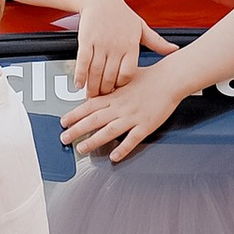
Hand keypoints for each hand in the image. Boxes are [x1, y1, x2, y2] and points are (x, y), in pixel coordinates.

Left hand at [61, 55, 193, 162]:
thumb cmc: (149, 76)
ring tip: (82, 149)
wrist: (170, 78)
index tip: (63, 122)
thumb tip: (98, 94)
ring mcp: (133, 116)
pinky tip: (114, 156)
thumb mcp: (125, 78)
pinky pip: (132, 139)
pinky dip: (122, 148)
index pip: (89, 106)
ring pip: (109, 131)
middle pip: (94, 120)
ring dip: (93, 141)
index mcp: (115, 95)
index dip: (74, 114)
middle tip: (64, 138)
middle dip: (77, 130)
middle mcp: (121, 106)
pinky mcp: (146, 125)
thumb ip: (111, 88)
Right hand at [70, 0, 173, 96]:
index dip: (122, 85)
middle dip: (106, 91)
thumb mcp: (141, 27)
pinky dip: (80, 75)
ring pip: (96, 72)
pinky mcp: (86, 40)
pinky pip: (83, 61)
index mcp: (131, 45)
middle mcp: (116, 45)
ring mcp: (101, 43)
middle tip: (102, 99)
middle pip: (111, 76)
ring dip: (92, 87)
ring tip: (91, 95)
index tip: (118, 91)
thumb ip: (157, 42)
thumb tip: (174, 49)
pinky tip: (79, 84)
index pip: (128, 73)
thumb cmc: (121, 13)